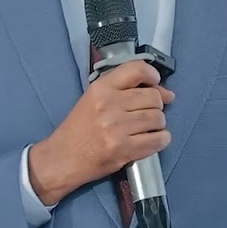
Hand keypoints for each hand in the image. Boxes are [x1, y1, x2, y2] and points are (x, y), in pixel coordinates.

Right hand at [28, 60, 173, 205]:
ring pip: (158, 118)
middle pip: (153, 97)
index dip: (153, 75)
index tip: (155, 83)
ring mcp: (117, 128)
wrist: (63, 158)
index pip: (137, 69)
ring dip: (158, 124)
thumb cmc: (78, 129)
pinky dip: (161, 140)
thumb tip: (163, 92)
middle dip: (157, 105)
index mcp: (101, 88)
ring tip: (147, 128)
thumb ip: (122, 90)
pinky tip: (151, 140)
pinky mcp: (124, 149)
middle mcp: (109, 105)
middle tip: (148, 112)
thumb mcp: (93, 98)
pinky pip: (158, 140)